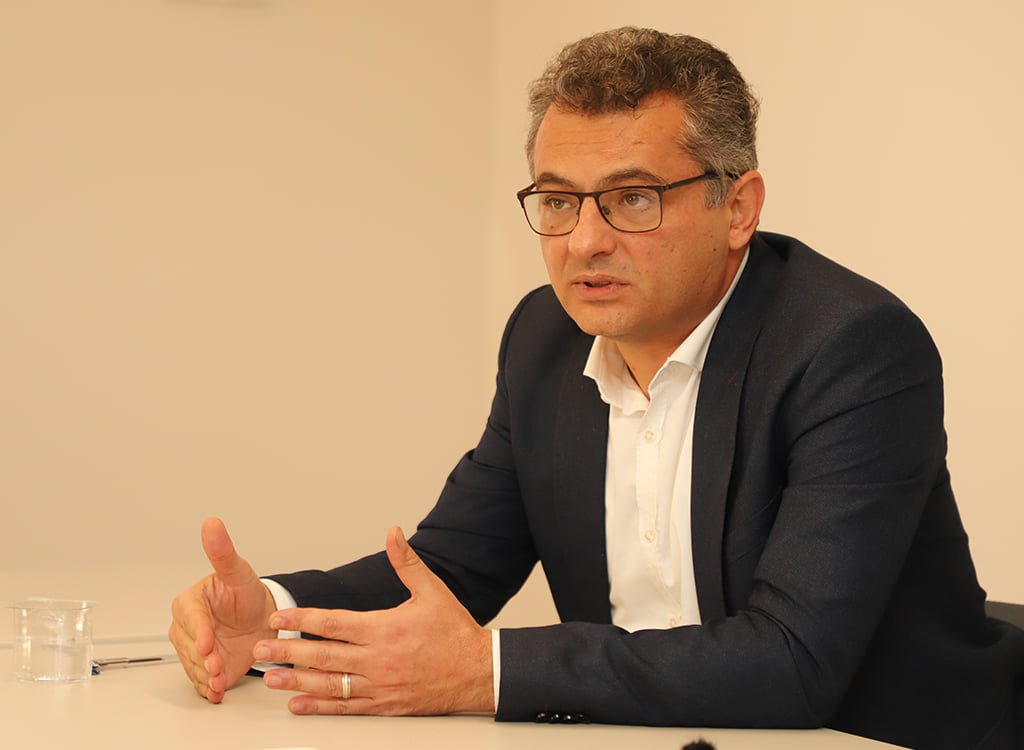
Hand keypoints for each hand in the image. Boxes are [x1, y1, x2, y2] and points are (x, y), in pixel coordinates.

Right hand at [168, 517, 276, 702]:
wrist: (260, 617)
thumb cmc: (245, 592)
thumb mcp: (238, 571)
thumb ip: (223, 551)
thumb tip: (212, 523)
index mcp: (189, 603)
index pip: (191, 619)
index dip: (200, 632)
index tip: (209, 643)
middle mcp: (187, 628)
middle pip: (191, 647)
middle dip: (203, 659)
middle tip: (217, 667)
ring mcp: (195, 650)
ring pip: (195, 666)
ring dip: (207, 677)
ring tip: (220, 681)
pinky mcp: (205, 667)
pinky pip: (202, 680)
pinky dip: (210, 688)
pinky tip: (217, 692)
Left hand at [254, 526, 493, 715]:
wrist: (478, 672)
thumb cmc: (454, 632)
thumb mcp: (432, 591)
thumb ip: (407, 562)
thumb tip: (393, 532)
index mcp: (385, 628)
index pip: (334, 623)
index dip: (303, 619)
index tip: (279, 617)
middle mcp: (378, 659)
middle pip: (324, 655)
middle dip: (288, 651)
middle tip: (260, 650)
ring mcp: (380, 686)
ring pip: (330, 685)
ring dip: (297, 681)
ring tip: (270, 678)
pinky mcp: (385, 705)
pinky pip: (347, 707)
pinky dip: (320, 707)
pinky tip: (299, 704)